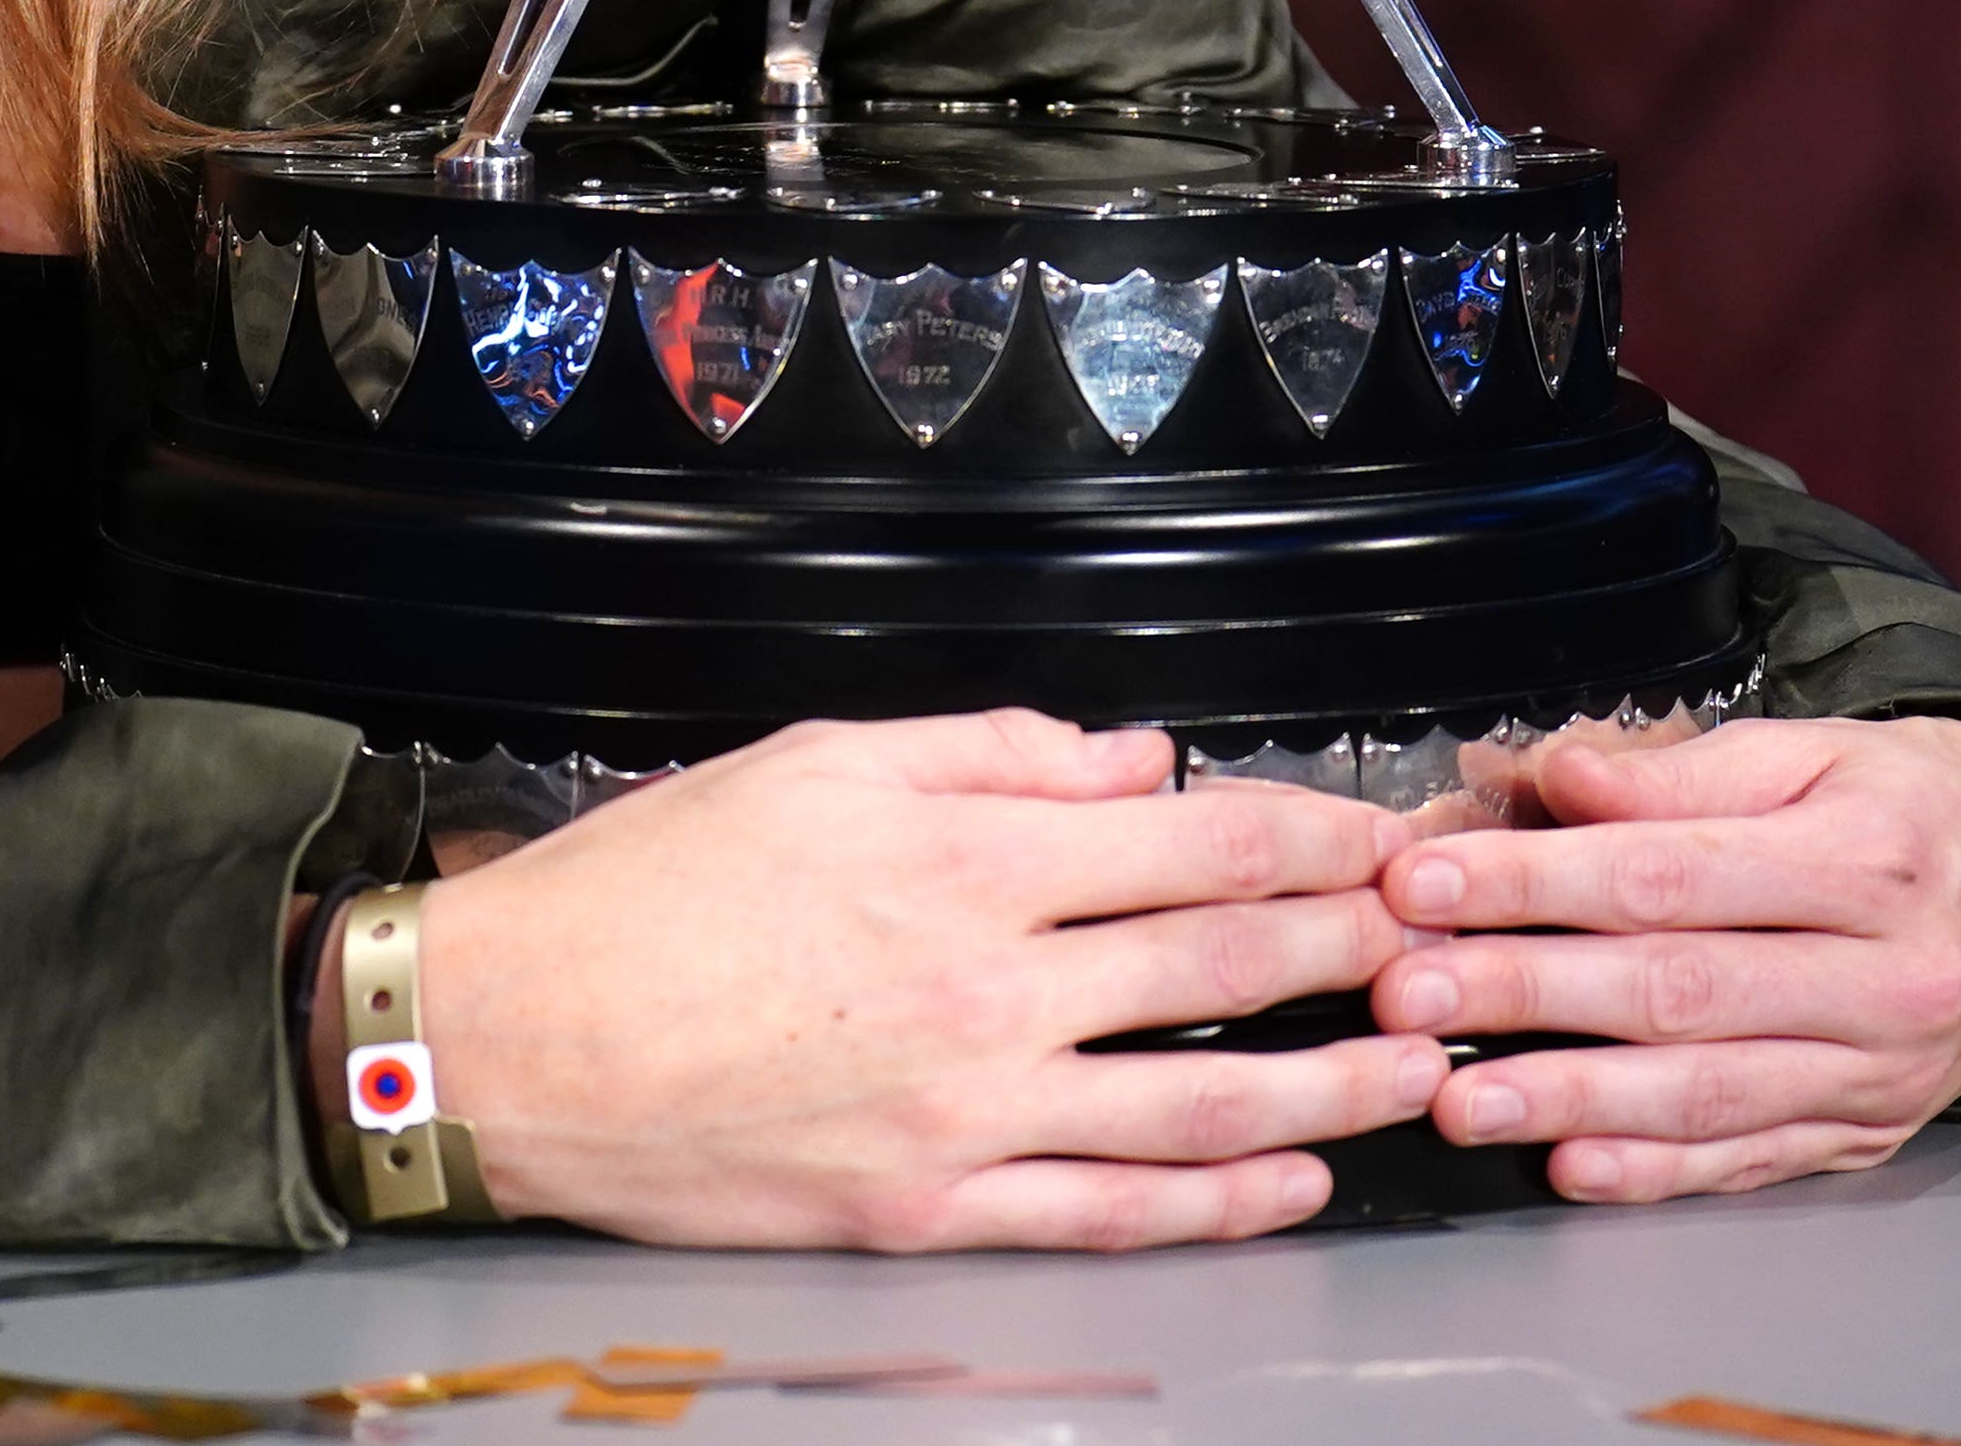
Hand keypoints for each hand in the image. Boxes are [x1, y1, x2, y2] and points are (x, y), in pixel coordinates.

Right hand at [384, 712, 1446, 1250]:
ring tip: (1422, 1066)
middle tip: (1446, 938)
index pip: (1187, 835)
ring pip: (1199, 1101)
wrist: (514, 1038)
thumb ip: (988, 750)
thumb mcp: (813, 760)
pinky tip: (1295, 1184)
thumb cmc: (645, 893)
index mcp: (956, 853)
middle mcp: (983, 982)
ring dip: (1332, 1085)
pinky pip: (1111, 1210)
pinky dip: (1220, 1203)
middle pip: (1220, 961)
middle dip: (1352, 947)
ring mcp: (965, 1108)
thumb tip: (1133, 760)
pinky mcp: (932, 1207)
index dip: (1309, 835)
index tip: (1383, 836)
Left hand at [1367, 714, 1960, 1202]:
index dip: (1537, 883)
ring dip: (1569, 1101)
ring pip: (1705, 1093)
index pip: (1670, 877)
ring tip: (1459, 1098)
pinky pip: (1748, 1160)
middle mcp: (1885, 979)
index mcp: (1866, 862)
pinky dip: (1655, 1171)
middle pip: (1677, 991)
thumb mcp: (1810, 751)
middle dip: (1526, 995)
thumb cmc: (1905, 807)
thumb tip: (1556, 778)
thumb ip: (1676, 773)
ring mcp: (1880, 1072)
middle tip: (1410, 996)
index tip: (1428, 883)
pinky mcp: (1867, 1134)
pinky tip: (1572, 1165)